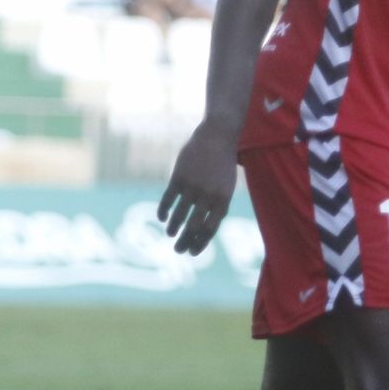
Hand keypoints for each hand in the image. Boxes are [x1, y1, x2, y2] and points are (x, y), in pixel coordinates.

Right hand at [157, 122, 238, 255]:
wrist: (217, 136)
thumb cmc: (222, 164)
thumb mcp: (226, 185)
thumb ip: (216, 205)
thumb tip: (202, 229)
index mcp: (223, 199)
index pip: (211, 228)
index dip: (201, 242)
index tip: (193, 252)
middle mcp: (208, 196)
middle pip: (194, 226)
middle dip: (185, 241)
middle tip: (178, 250)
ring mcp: (193, 187)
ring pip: (179, 215)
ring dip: (174, 227)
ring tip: (171, 234)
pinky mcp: (179, 177)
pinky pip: (168, 199)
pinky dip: (163, 211)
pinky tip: (162, 218)